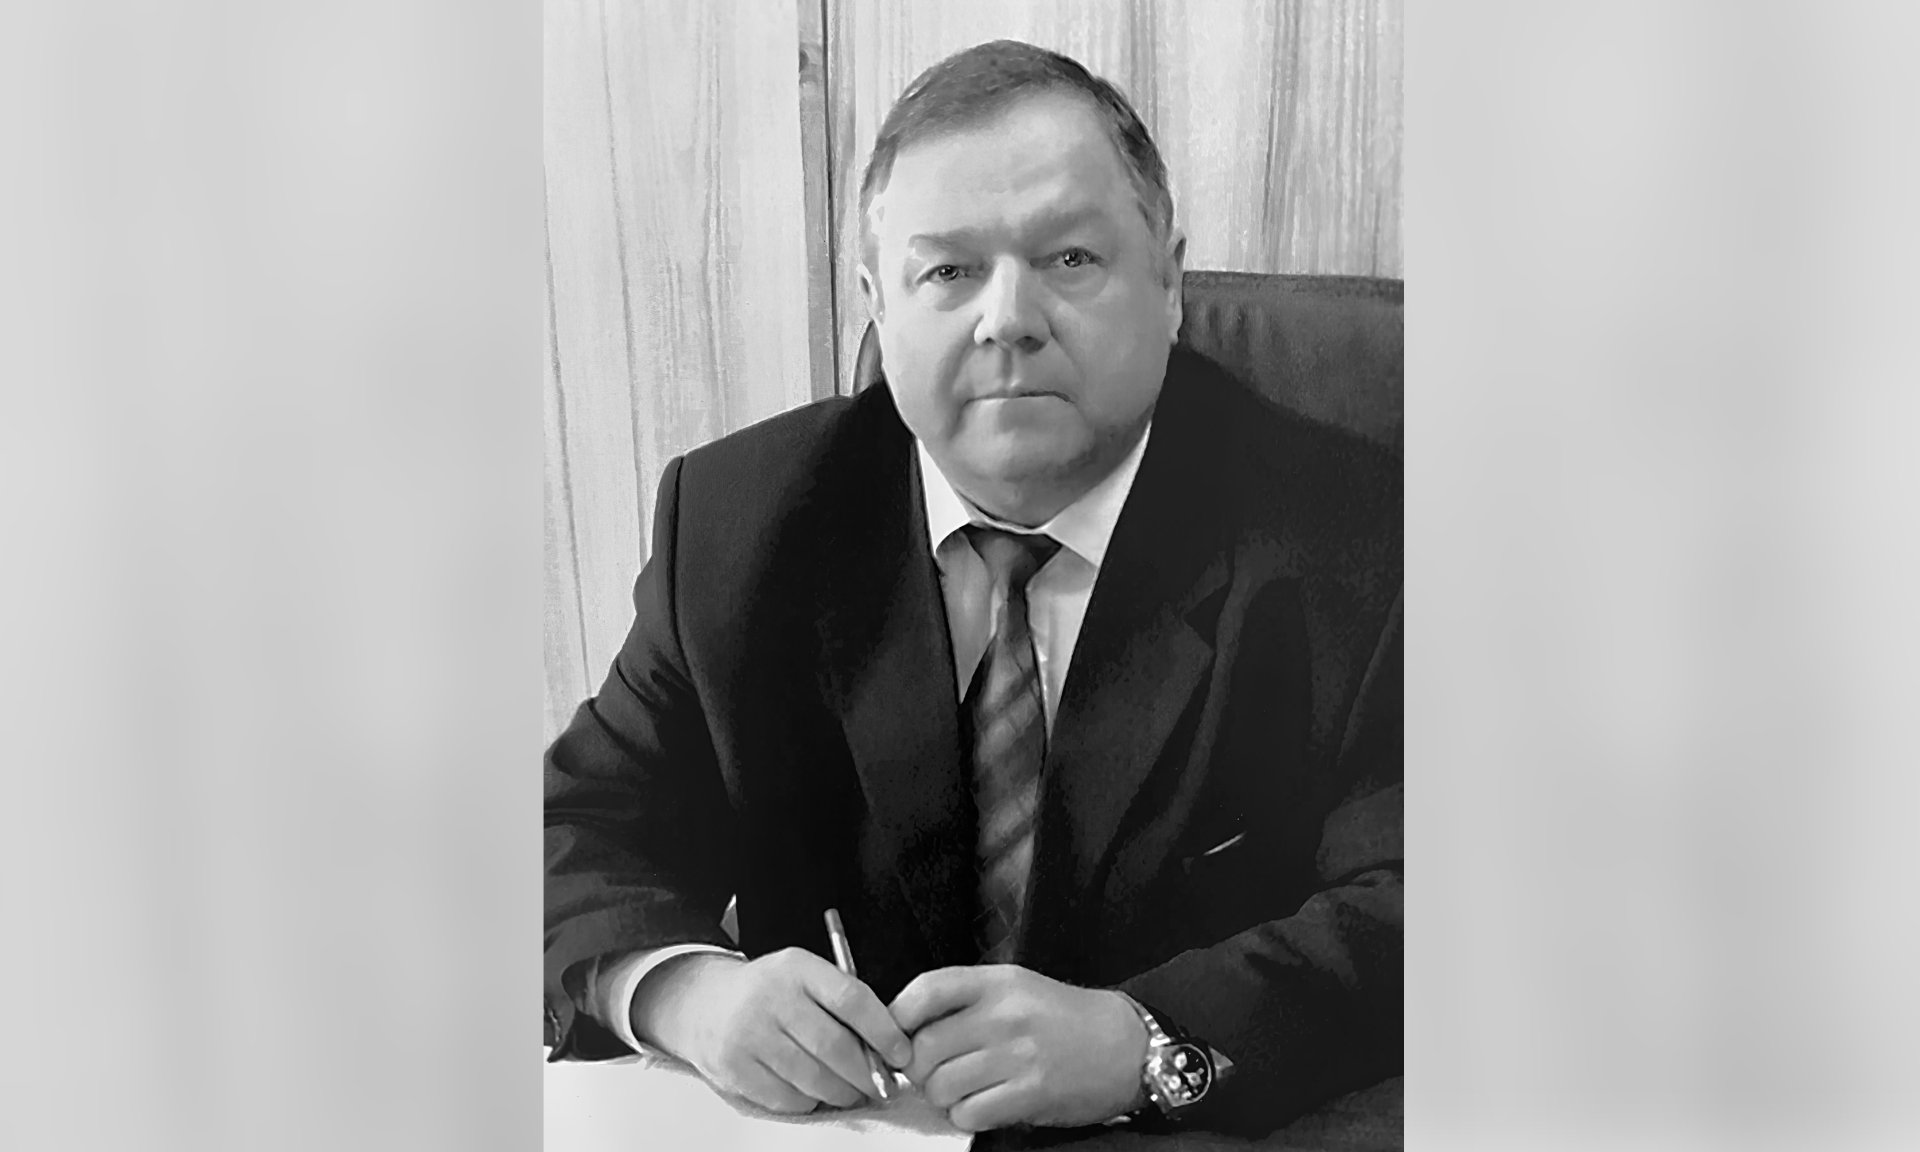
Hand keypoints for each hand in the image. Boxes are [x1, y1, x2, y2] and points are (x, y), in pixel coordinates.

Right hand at [633, 948, 912, 1113]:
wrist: (702, 1003)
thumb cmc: (769, 993)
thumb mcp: (802, 976)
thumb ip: (842, 1002)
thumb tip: (888, 1048)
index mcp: (796, 968)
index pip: (851, 998)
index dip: (884, 1031)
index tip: (902, 1054)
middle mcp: (771, 998)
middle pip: (834, 1046)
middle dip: (866, 1073)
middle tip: (880, 1085)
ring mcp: (749, 1034)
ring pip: (813, 1078)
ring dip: (842, 1093)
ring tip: (851, 1092)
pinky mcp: (734, 1068)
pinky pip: (788, 1098)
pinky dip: (810, 1101)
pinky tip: (813, 1091)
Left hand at [890, 965, 1147, 1131]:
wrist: (1124, 1046)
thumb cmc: (1061, 1019)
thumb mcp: (1015, 989)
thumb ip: (964, 1002)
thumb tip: (904, 1030)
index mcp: (996, 982)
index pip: (926, 990)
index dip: (897, 1018)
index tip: (897, 1038)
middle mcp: (1005, 1014)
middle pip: (925, 1048)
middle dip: (919, 1070)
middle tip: (934, 1074)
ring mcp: (1019, 1055)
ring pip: (942, 1086)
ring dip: (942, 1097)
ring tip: (963, 1092)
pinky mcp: (1032, 1093)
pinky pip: (970, 1114)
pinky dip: (967, 1116)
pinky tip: (983, 1107)